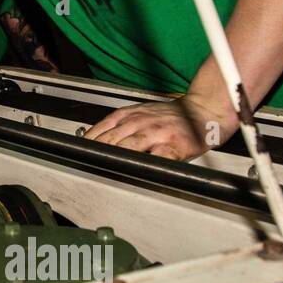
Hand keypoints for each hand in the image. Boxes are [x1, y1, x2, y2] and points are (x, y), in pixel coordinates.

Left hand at [84, 93, 235, 161]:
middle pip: (110, 141)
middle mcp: (139, 123)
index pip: (99, 131)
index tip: (80, 156)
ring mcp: (156, 134)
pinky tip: (140, 173)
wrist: (201, 110)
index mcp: (128, 115)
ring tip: (107, 171)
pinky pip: (157, 158)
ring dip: (116, 160)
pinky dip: (147, 166)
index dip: (87, 145)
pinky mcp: (173, 146)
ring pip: (128, 148)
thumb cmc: (169, 116)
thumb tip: (93, 141)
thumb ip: (118, 125)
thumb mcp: (138, 113)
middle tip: (89, 167)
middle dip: (97, 155)